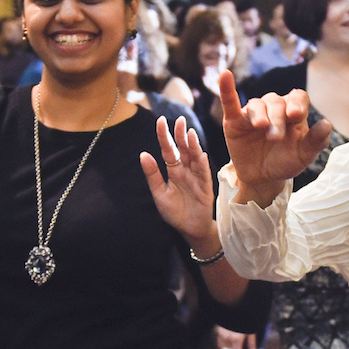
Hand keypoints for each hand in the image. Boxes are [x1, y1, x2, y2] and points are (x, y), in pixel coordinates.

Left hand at [139, 116, 220, 249]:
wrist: (190, 229)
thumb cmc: (174, 212)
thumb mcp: (159, 193)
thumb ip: (152, 175)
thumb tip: (143, 154)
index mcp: (173, 170)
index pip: (168, 149)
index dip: (164, 135)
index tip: (160, 120)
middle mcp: (185, 170)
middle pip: (183, 149)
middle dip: (180, 134)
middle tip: (179, 119)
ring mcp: (196, 177)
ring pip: (194, 157)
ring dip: (192, 145)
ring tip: (189, 133)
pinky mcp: (205, 186)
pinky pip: (203, 173)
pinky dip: (201, 164)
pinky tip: (200, 154)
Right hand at [217, 70, 331, 204]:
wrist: (263, 179)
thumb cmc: (286, 163)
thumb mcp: (304, 155)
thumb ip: (316, 141)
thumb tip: (327, 125)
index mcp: (293, 113)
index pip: (297, 97)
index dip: (296, 103)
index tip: (295, 115)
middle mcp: (274, 108)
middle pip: (276, 102)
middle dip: (277, 119)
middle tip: (275, 137)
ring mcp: (253, 113)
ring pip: (257, 104)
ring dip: (260, 115)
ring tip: (261, 127)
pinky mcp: (234, 121)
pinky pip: (230, 102)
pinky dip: (226, 88)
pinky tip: (225, 75)